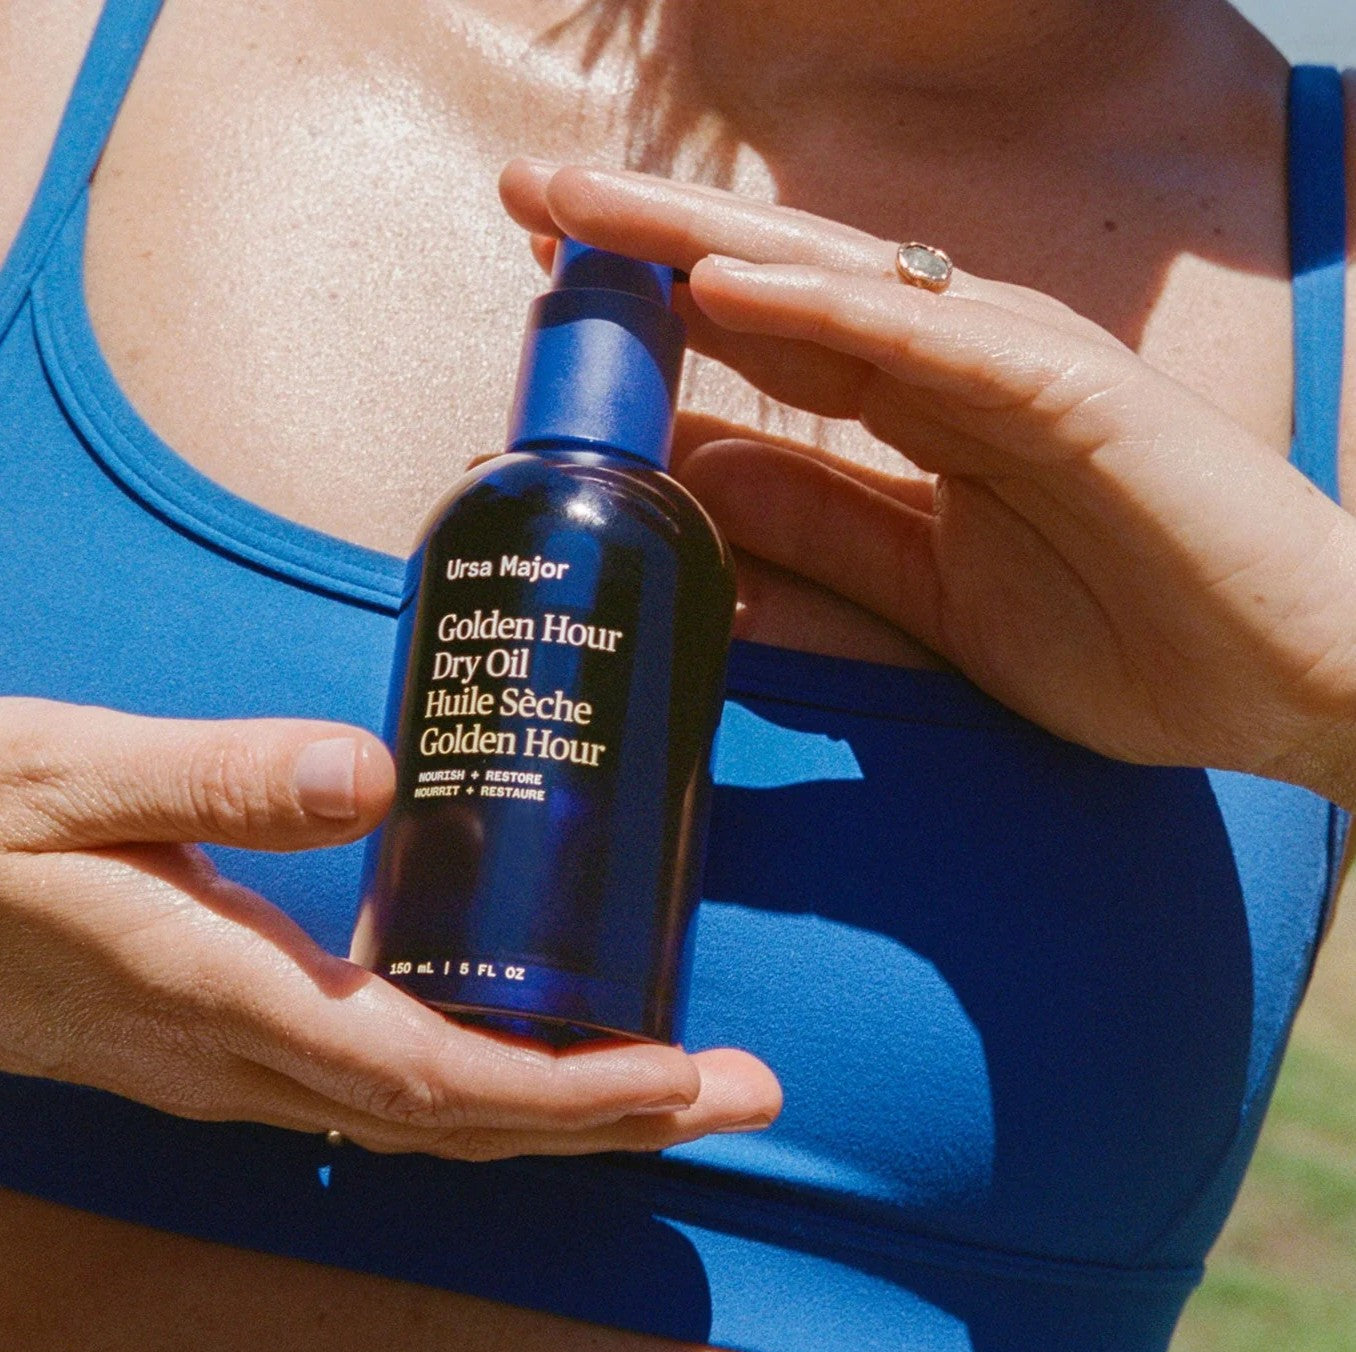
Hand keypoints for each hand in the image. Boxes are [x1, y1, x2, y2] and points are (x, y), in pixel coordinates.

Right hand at [0, 698, 779, 1157]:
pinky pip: (377, 1090)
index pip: (426, 1075)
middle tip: (740, 1093)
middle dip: (608, 1121)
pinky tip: (524, 1050)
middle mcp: (236, 1055)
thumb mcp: (74, 774)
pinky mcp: (218, 1039)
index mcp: (216, 990)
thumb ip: (220, 774)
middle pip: (454, 1119)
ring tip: (667, 1086)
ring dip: (554, 1111)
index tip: (679, 1079)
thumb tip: (377, 776)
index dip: (562, 1090)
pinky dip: (476, 1087)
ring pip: (422, 1118)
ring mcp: (226, 1065)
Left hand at [502, 159, 1355, 806]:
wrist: (1286, 679)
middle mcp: (955, 367)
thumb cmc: (1129, 635)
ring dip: (703, 238)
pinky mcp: (1069, 391)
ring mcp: (1011, 366)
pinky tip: (725, 283)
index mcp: (923, 416)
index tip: (556, 291)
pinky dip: (823, 306)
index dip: (658, 309)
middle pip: (775, 282)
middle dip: (648, 239)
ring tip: (581, 203)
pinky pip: (925, 337)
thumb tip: (697, 483)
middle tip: (528, 192)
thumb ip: (823, 538)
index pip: (767, 341)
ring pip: (833, 280)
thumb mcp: (932, 600)